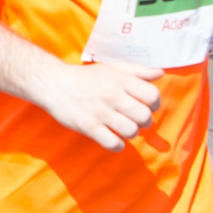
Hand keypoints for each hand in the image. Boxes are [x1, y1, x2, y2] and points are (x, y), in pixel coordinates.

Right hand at [35, 61, 162, 151]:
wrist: (52, 83)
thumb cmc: (85, 77)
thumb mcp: (110, 68)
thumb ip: (136, 71)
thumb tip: (159, 73)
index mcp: (119, 80)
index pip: (152, 96)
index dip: (153, 104)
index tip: (145, 106)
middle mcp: (112, 95)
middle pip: (145, 117)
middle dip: (143, 121)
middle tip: (132, 119)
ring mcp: (100, 112)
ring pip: (131, 131)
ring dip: (129, 132)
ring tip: (120, 127)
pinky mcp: (89, 127)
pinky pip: (114, 144)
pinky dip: (117, 144)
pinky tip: (111, 137)